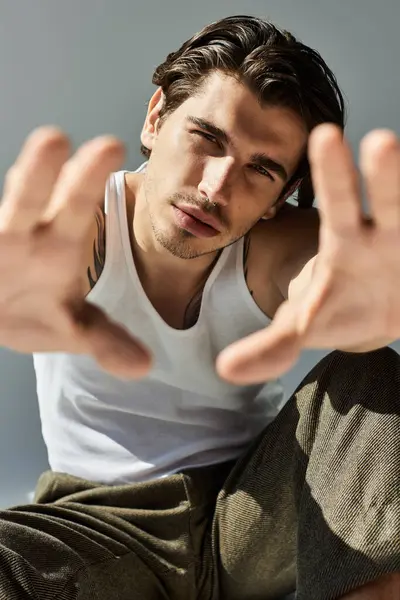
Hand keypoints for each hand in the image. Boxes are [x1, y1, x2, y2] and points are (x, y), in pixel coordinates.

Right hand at [0, 127, 150, 377]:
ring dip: (5, 188)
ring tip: (19, 156)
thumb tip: (145, 367)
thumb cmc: (35, 309)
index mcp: (59, 244)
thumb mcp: (73, 327)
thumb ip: (107, 341)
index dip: (88, 182)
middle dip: (39, 173)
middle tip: (54, 138)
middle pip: (29, 201)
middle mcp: (22, 234)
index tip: (110, 143)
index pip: (76, 210)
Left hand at [217, 124, 399, 383]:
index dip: (334, 175)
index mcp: (347, 243)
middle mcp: (388, 234)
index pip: (337, 205)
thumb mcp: (303, 326)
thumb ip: (270, 346)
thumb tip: (223, 370)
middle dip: (390, 177)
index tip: (327, 134)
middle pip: (392, 201)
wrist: (378, 310)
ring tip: (398, 157)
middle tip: (381, 142)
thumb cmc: (338, 307)